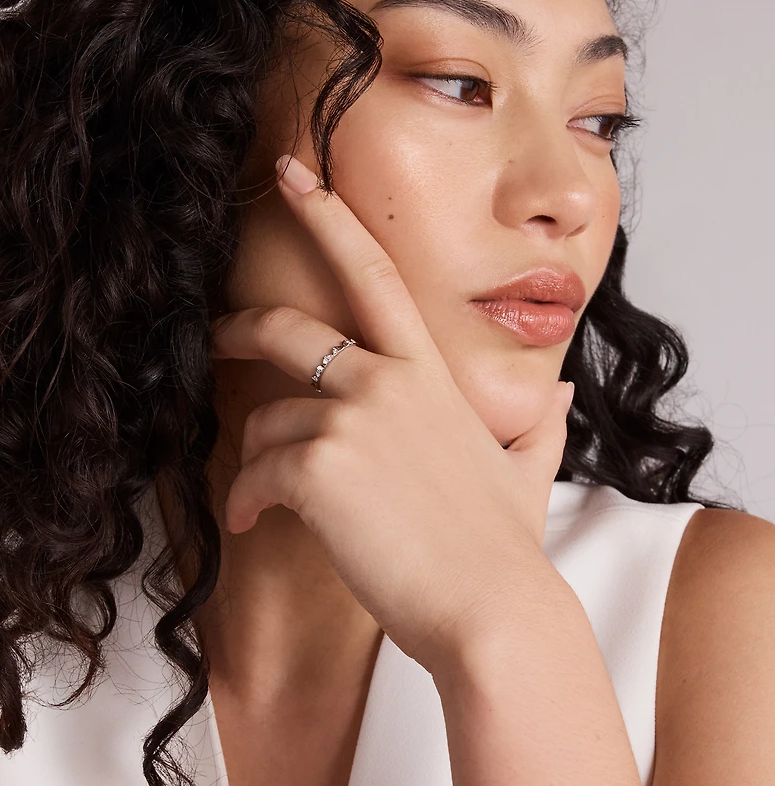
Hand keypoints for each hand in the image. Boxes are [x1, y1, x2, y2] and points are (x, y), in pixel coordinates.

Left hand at [209, 153, 574, 673]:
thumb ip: (544, 420)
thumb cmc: (503, 545)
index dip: (328, 217)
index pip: (373, 272)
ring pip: (267, 419)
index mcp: (428, 371)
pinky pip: (256, 471)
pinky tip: (252, 523)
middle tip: (217, 336)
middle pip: (288, 329)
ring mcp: (351, 418)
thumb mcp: (528, 467)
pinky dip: (245, 499)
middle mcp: (385, 379)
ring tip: (263, 500)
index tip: (292, 177)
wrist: (492, 608)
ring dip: (258, 460)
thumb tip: (568, 390)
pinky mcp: (318, 466)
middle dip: (240, 327)